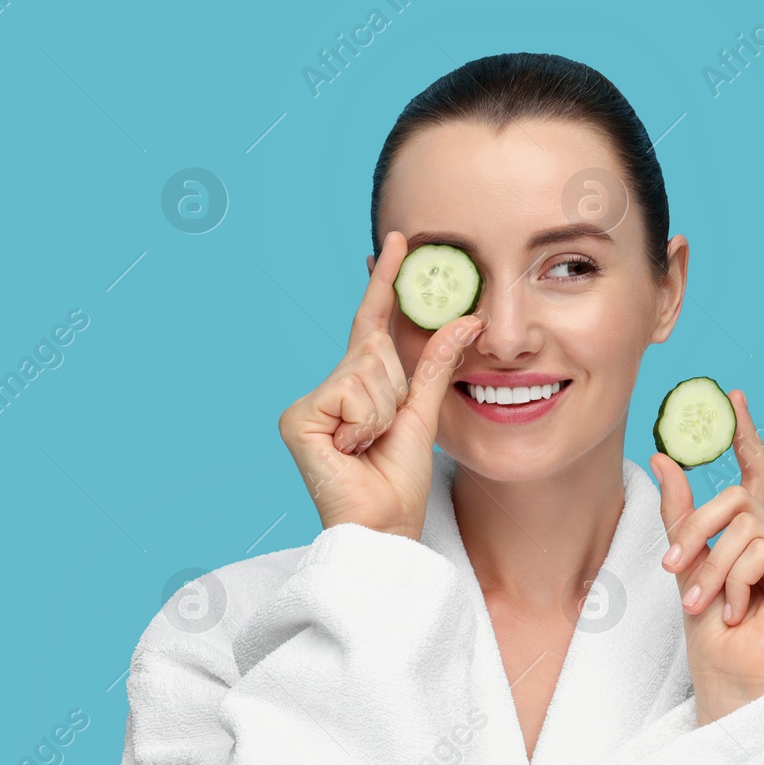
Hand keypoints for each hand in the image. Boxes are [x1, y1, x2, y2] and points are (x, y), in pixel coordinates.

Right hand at [278, 231, 485, 541]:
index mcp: (357, 384)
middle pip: (372, 349)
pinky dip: (364, 423)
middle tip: (381, 433)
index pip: (371, 321)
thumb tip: (466, 317)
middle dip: (393, 389)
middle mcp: (327, 388)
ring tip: (366, 446)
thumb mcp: (424, 412)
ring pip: (366, 371)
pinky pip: (353, 394)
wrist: (384, 524)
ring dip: (381, 412)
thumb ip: (437, 363)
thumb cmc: (399, 479)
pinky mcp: (297, 418)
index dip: (384, 282)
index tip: (397, 240)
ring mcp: (308, 403)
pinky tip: (350, 449)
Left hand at [651, 389, 763, 724]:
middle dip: (696, 531)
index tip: (733, 397)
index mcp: (754, 538)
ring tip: (706, 605)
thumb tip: (664, 457)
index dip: (746, 436)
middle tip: (674, 569)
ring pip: (744, 524)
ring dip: (711, 568)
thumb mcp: (685, 567)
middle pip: (736, 498)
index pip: (755, 476)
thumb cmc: (710, 639)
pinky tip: (738, 612)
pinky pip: (760, 549)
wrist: (728, 683)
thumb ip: (680, 515)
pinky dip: (734, 581)